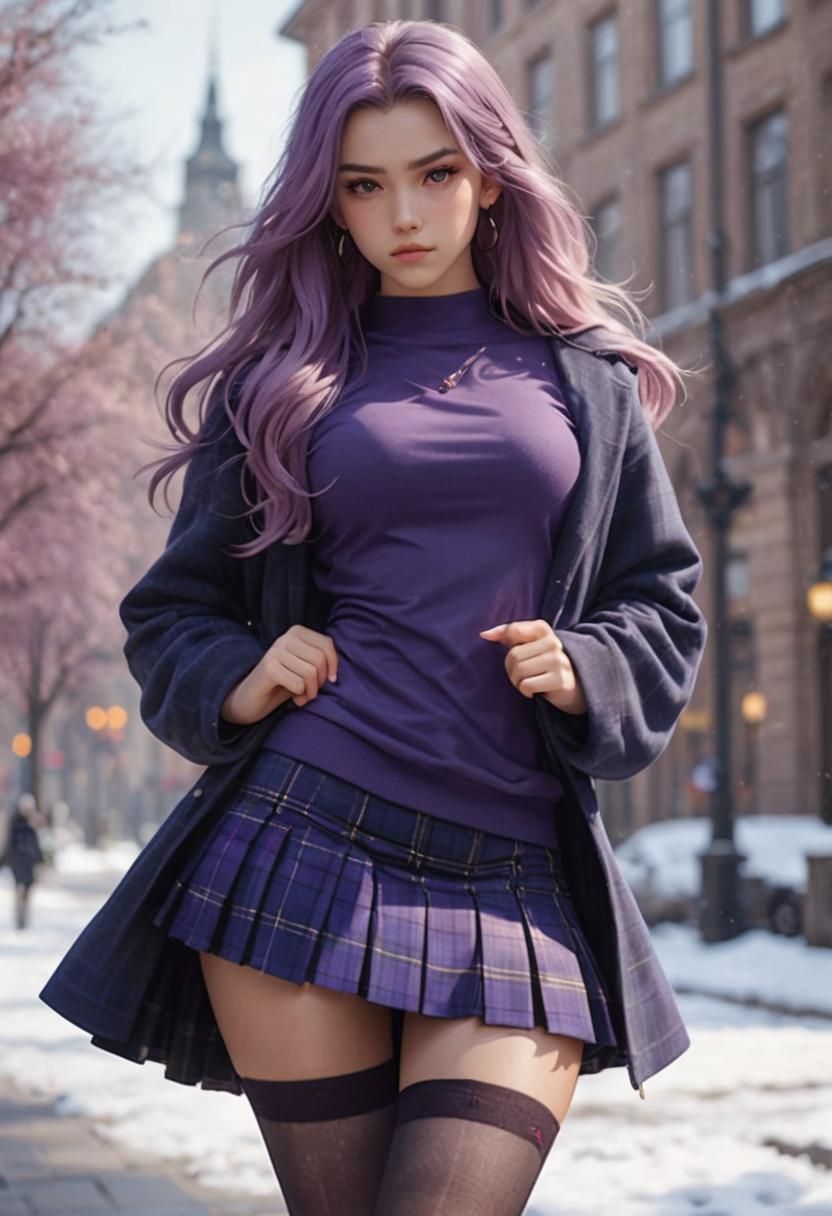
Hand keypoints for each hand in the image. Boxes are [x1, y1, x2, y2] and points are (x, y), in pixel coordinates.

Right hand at [221, 624, 339, 725]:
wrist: (252, 698)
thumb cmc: (285, 682)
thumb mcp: (306, 668)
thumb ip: (321, 661)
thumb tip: (336, 671)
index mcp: (297, 632)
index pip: (327, 645)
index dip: (334, 666)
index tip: (330, 680)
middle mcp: (286, 638)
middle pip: (320, 659)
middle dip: (321, 681)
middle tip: (313, 691)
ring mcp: (275, 651)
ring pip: (310, 672)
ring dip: (311, 692)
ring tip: (303, 696)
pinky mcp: (268, 668)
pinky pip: (298, 684)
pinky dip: (300, 696)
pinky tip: (294, 698)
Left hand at [479, 619, 587, 714]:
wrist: (572, 685)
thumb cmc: (542, 663)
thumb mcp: (528, 645)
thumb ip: (508, 635)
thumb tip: (484, 634)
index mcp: (543, 629)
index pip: (514, 630)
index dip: (501, 637)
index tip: (501, 643)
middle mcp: (553, 642)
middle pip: (513, 656)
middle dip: (510, 670)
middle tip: (521, 675)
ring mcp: (558, 661)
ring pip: (519, 671)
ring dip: (517, 682)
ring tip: (528, 682)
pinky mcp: (560, 679)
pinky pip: (527, 685)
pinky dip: (525, 691)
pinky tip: (534, 690)